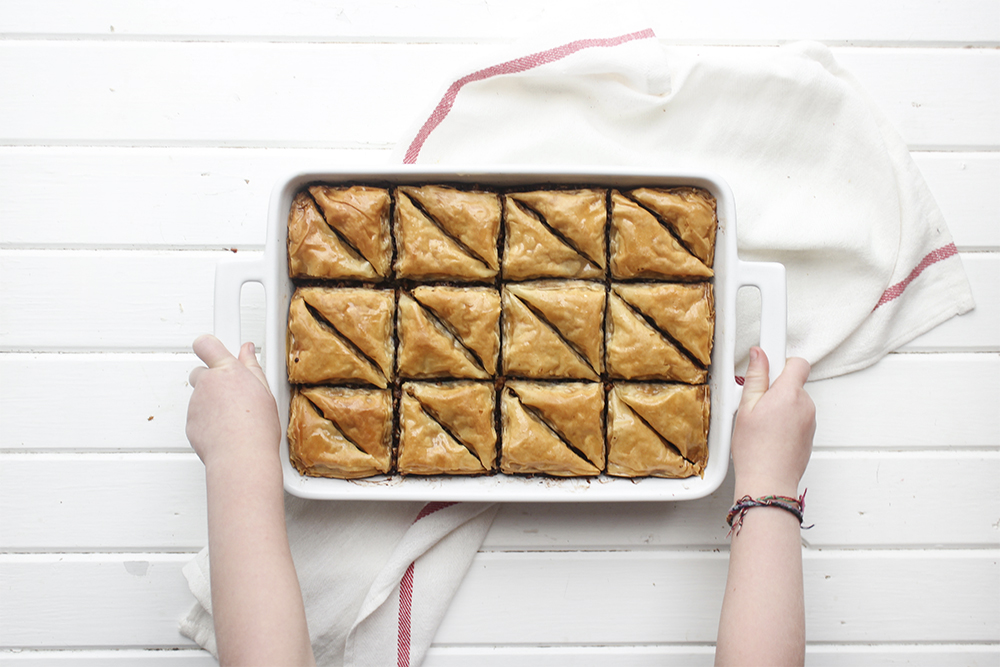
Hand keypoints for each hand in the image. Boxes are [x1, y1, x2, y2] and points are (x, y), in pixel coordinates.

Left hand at [186, 334, 280, 470]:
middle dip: (212, 380)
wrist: (241, 457)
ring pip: (199, 397)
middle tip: (231, 393)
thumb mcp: (265, 392)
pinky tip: (225, 430)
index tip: (212, 348)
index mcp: (228, 371)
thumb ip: (252, 367)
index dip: (208, 346)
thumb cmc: (257, 428)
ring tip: (234, 418)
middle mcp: (208, 383)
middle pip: (200, 372)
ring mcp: (196, 403)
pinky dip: (207, 421)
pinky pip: (196, 416)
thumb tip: (247, 351)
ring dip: (211, 403)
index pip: (207, 345)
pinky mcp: (189, 422)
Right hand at [731, 346, 815, 498]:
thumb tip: (759, 355)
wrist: (769, 482)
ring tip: (760, 422)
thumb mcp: (746, 408)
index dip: (780, 356)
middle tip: (755, 401)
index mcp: (789, 393)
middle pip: (793, 382)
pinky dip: (784, 420)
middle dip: (775, 386)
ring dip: (779, 405)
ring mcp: (810, 420)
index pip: (796, 361)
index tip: (771, 345)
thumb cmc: (756, 450)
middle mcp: (805, 404)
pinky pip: (797, 417)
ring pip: (794, 400)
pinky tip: (768, 433)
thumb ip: (755, 378)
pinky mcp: (809, 434)